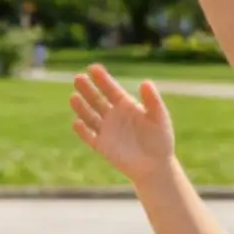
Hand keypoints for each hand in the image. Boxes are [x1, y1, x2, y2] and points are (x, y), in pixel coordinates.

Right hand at [70, 64, 174, 184]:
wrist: (156, 166)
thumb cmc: (160, 139)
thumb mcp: (159, 118)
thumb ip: (152, 101)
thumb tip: (146, 82)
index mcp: (126, 105)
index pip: (111, 89)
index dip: (102, 78)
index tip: (93, 67)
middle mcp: (113, 115)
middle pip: (97, 99)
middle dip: (87, 89)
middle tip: (78, 78)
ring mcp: (106, 130)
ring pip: (90, 116)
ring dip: (81, 107)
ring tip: (73, 97)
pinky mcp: (102, 146)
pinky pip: (89, 137)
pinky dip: (82, 131)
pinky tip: (76, 123)